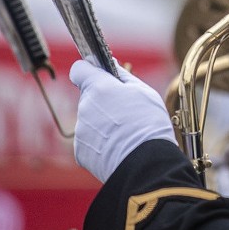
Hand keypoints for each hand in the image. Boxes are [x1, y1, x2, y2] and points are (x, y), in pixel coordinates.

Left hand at [71, 60, 177, 182]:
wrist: (145, 164)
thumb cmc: (148, 125)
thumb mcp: (144, 92)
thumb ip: (123, 76)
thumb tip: (111, 65)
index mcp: (99, 88)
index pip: (80, 69)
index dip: (90, 70)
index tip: (100, 75)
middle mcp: (84, 107)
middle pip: (89, 97)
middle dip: (103, 100)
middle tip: (125, 111)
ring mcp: (81, 130)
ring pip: (90, 120)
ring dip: (102, 123)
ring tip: (125, 133)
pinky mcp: (80, 151)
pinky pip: (89, 140)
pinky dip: (100, 142)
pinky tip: (117, 147)